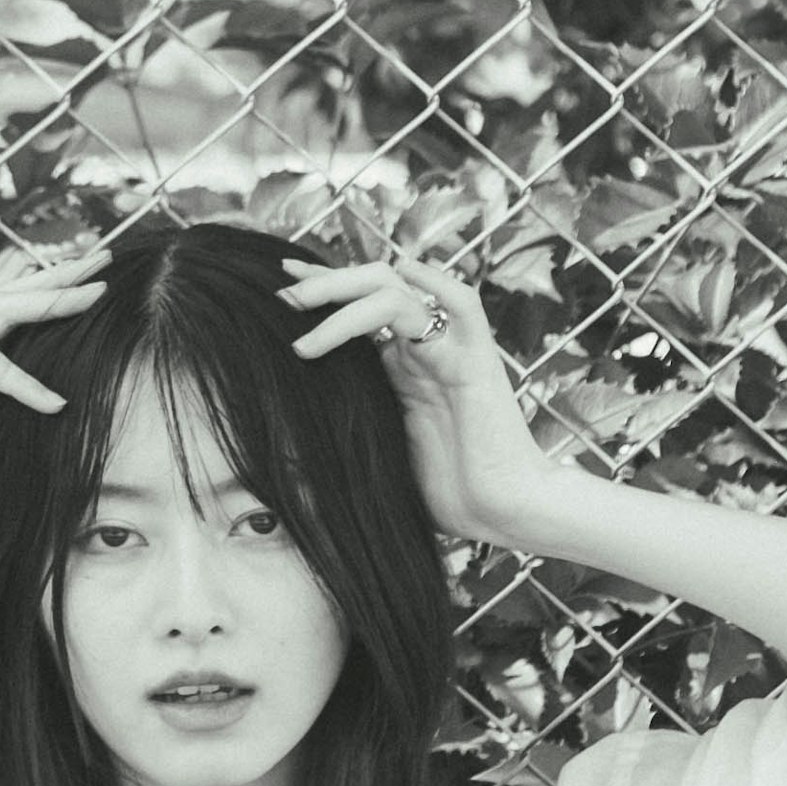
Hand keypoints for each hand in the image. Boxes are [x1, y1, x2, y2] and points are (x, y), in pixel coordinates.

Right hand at [0, 242, 108, 563]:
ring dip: (48, 299)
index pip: (17, 326)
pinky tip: (55, 402)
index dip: (57, 304)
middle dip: (58, 279)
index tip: (102, 292)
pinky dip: (22, 380)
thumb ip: (18, 461)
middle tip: (104, 260)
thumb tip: (74, 478)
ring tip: (94, 293)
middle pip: (10, 302)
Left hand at [280, 252, 557, 546]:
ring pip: (399, 293)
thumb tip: (286, 446)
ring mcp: (452, 351)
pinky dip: (437, 285)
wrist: (505, 513)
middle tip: (284, 296)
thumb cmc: (451, 496)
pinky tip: (408, 272)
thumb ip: (347, 434)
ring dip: (347, 293)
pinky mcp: (478, 363)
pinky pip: (464, 308)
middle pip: (373, 288)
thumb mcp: (379, 456)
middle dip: (324, 284)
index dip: (322, 288)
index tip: (281, 277)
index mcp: (400, 368)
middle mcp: (424, 350)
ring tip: (303, 309)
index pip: (358, 309)